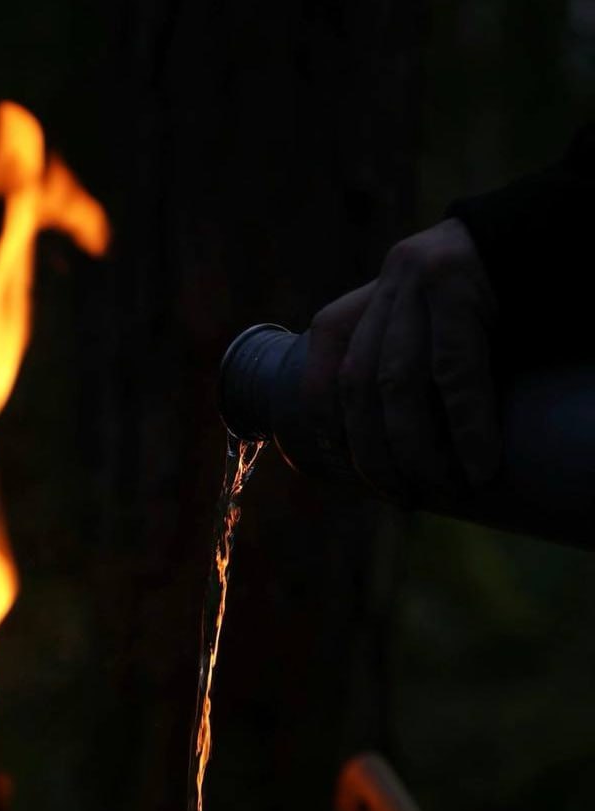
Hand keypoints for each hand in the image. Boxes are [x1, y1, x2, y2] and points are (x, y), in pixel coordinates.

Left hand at [304, 218, 498, 498]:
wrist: (564, 239)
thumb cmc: (514, 298)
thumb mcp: (449, 321)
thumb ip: (417, 362)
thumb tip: (395, 449)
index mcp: (383, 288)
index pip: (328, 353)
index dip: (323, 410)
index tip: (340, 459)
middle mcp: (395, 277)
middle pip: (359, 380)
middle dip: (372, 450)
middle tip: (399, 495)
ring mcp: (423, 276)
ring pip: (397, 381)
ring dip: (413, 448)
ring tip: (439, 488)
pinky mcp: (460, 281)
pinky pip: (453, 372)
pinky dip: (465, 429)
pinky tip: (478, 465)